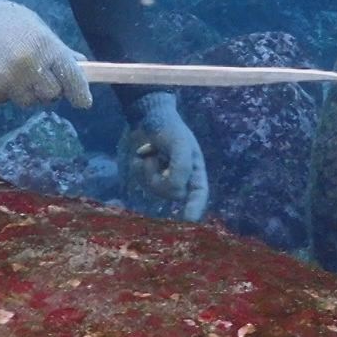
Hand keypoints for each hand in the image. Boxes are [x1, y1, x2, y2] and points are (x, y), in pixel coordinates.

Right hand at [0, 0, 92, 108]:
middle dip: (48, 89)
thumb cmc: (0, 19)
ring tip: (10, 71)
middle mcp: (28, 67)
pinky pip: (2, 101)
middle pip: (51, 94)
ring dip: (24, 91)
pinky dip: (1, 92)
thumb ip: (56, 48)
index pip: (71, 77)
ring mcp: (6, 82)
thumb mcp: (34, 26)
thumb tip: (79, 64)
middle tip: (37, 78)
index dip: (80, 92)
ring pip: (27, 101)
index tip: (83, 102)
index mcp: (44, 47)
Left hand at [123, 93, 208, 220]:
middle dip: (160, 176)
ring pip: (154, 188)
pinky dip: (138, 167)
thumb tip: (177, 191)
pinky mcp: (147, 177)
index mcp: (194, 170)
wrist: (146, 116)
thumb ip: (182, 166)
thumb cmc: (169, 127)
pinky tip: (141, 154)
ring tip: (149, 151)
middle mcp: (180, 178)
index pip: (198, 194)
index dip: (195, 208)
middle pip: (172, 193)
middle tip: (154, 155)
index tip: (189, 220)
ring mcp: (163, 179)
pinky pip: (141, 181)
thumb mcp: (179, 142)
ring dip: (148, 169)